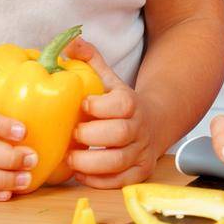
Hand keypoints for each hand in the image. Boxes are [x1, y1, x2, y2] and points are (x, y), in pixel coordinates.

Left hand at [62, 38, 159, 187]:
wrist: (154, 123)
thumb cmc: (120, 103)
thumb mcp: (108, 80)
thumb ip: (91, 60)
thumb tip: (69, 41)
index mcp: (131, 103)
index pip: (121, 103)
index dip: (100, 106)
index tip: (82, 106)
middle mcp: (140, 127)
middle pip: (120, 133)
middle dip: (91, 135)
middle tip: (73, 135)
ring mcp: (141, 151)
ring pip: (119, 161)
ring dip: (91, 163)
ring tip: (72, 159)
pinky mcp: (139, 172)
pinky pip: (121, 181)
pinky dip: (99, 181)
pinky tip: (83, 174)